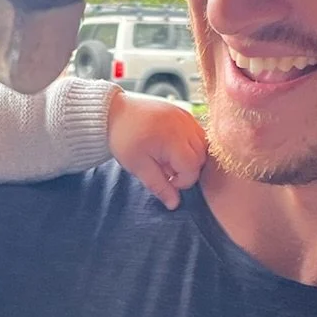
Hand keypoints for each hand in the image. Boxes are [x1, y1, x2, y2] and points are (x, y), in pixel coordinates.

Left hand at [107, 89, 208, 210]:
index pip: (192, 168)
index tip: (166, 180)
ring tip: (168, 158)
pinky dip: (190, 144)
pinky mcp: (184, 112)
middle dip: (187, 169)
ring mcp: (186, 116)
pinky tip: (171, 147)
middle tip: (166, 170)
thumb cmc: (124, 139)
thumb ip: (159, 186)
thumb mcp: (138, 167)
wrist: (113, 112)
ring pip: (203, 144)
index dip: (182, 181)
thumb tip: (174, 204)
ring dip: (191, 157)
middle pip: (201, 157)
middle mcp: (184, 125)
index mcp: (173, 139)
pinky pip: (197, 132)